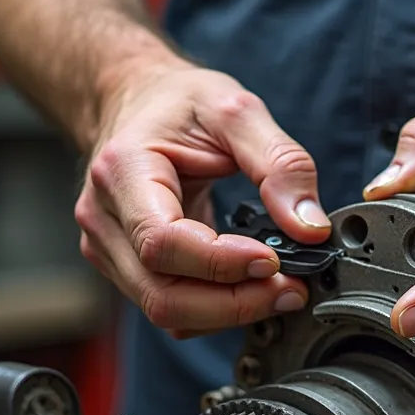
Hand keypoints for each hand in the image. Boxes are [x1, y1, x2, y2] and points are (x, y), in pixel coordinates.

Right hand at [75, 62, 330, 335]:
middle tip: (291, 290)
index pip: (162, 242)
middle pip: (163, 294)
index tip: (273, 261)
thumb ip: (281, 164)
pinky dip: (215, 310)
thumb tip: (310, 227)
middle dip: (235, 303)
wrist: (136, 101)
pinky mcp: (125, 268)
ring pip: (166, 311)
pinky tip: (249, 289)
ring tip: (279, 291)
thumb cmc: (178, 103)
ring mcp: (108, 249)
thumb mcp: (237, 110)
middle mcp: (104, 219)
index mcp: (122, 171)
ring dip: (229, 312)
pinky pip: (169, 308)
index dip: (221, 264)